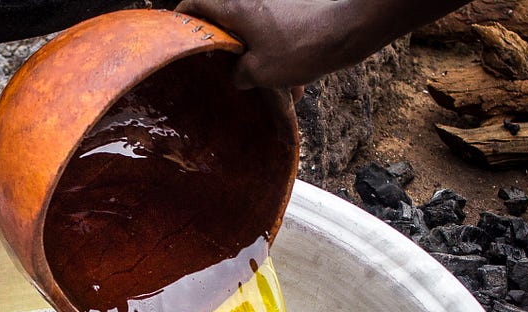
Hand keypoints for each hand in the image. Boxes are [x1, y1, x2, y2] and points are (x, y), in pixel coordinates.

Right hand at [175, 0, 470, 88]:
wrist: (350, 30)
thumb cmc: (301, 47)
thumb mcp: (260, 73)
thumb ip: (239, 75)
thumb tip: (237, 76)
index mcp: (234, 7)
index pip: (194, 3)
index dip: (181, 19)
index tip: (177, 37)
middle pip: (225, 20)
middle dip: (225, 50)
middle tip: (220, 71)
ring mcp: (275, 4)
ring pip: (255, 33)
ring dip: (259, 59)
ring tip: (270, 88)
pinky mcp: (295, 13)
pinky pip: (278, 36)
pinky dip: (281, 57)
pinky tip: (297, 84)